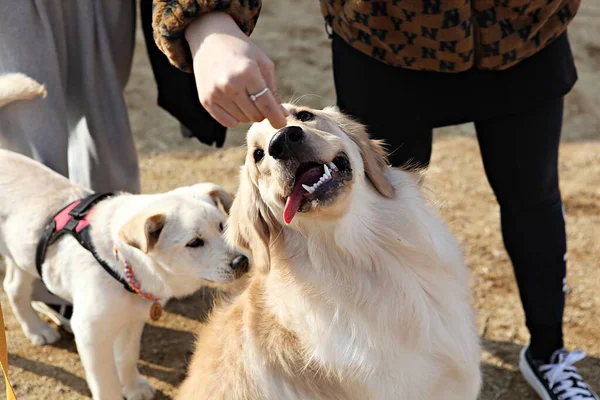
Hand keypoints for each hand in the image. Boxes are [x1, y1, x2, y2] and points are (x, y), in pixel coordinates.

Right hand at [185, 12, 287, 128]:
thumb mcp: (262, 63)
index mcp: (248, 72)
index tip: (281, 124)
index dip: (276, 118)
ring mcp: (216, 94)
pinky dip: (236, 118)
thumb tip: (283, 115)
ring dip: (249, 113)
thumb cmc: (241, 50)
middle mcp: (230, 84)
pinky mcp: (206, 100)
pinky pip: (228, 122)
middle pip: (256, 115)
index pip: (266, 105)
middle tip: (260, 99)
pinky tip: (235, 103)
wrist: (209, 38)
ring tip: (245, 95)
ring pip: (243, 120)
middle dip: (263, 111)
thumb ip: (273, 89)